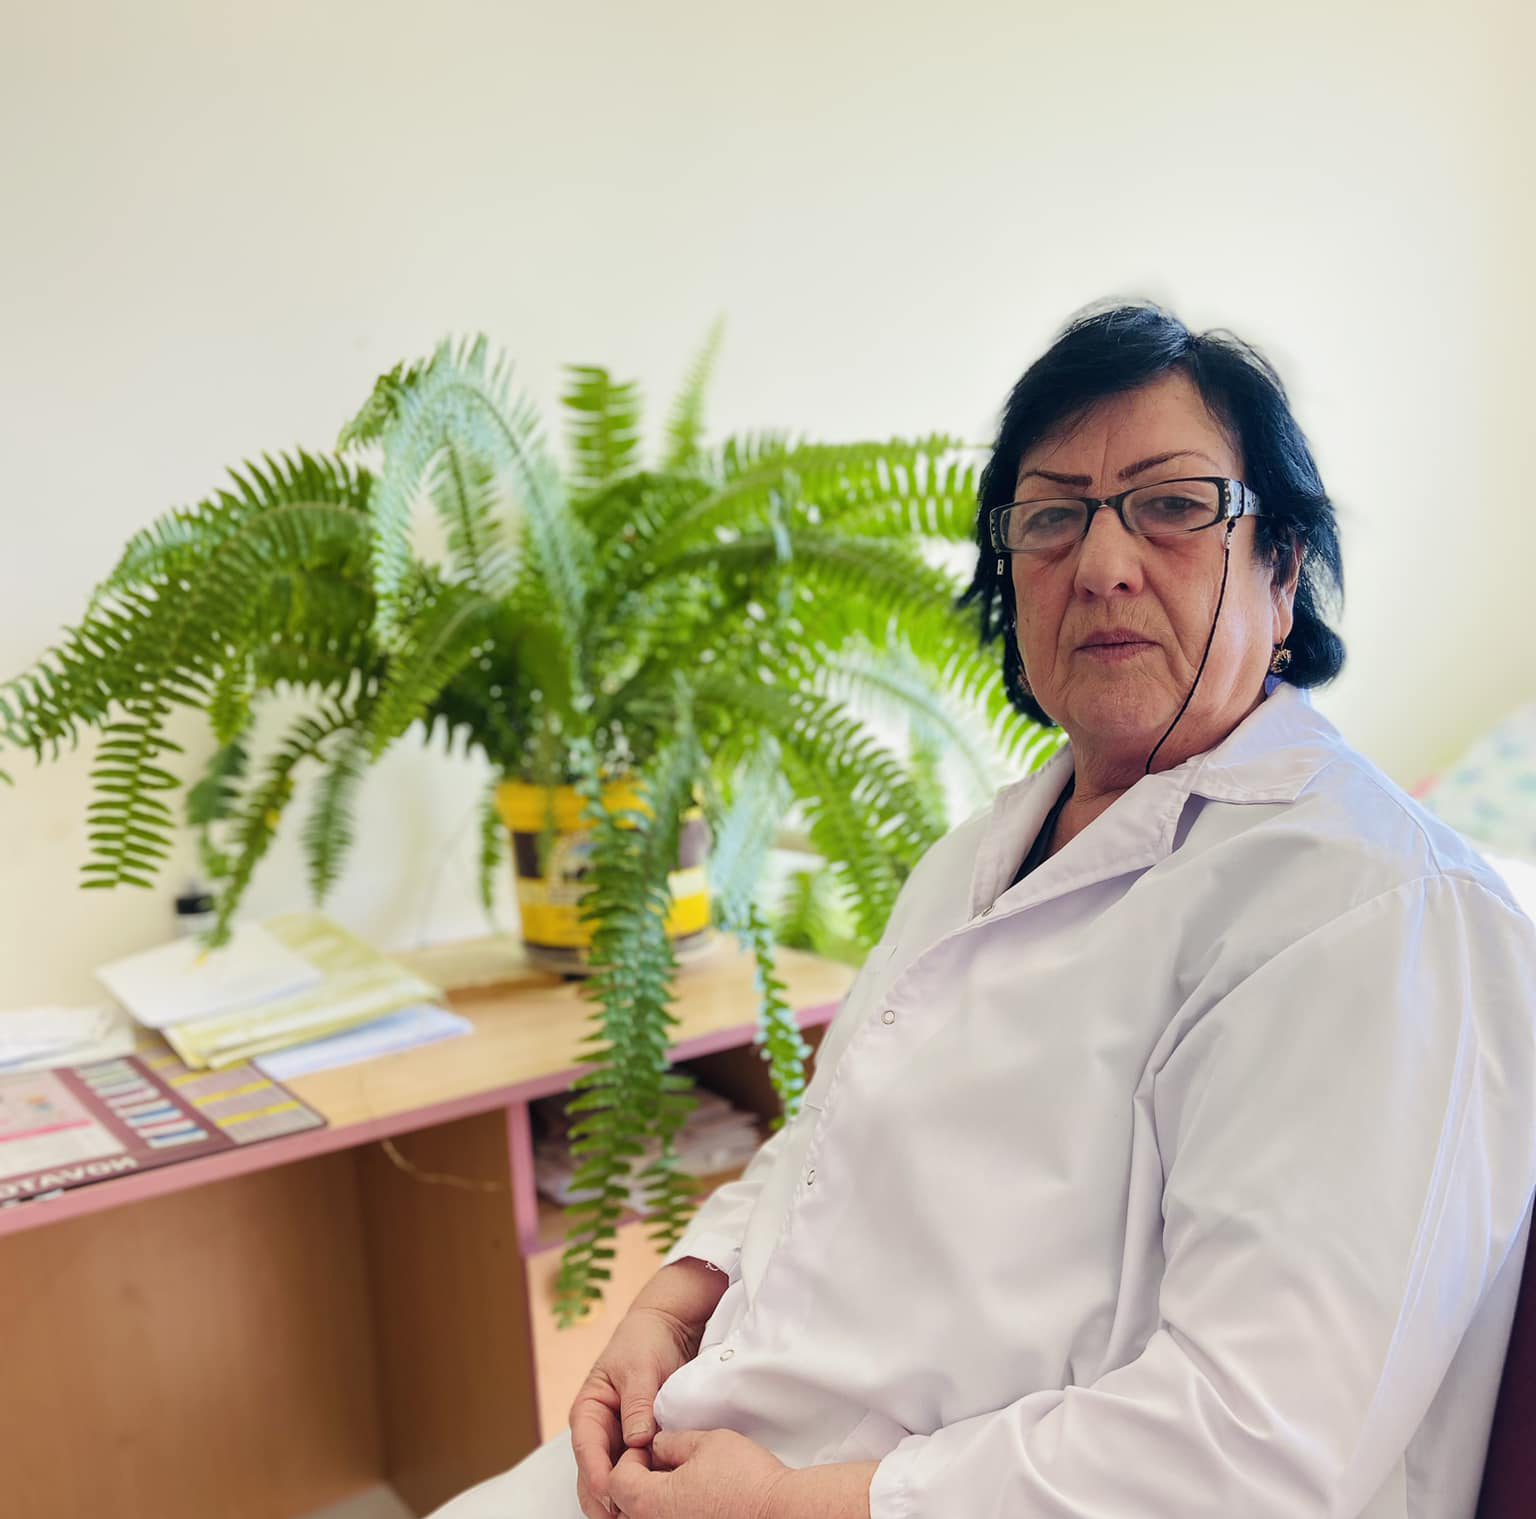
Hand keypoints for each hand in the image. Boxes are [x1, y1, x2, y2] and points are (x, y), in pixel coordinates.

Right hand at [570, 1305, 702, 1518]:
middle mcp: (599, 1432)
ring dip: (624, 1499)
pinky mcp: (641, 1448)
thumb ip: (638, 1405)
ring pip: (613, 1482)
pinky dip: (642, 1489)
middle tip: (628, 1517)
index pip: (587, 1451)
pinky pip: (637, 1474)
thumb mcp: (640, 1368)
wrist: (668, 1328)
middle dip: (607, 1500)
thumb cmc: (646, 1341)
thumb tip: (638, 1442)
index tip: (614, 1496)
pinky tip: (655, 1502)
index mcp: (588, 1411)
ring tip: (642, 1513)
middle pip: (593, 1477)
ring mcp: (619, 1442)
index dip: (598, 1476)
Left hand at [608, 1427, 789, 1518]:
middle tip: (661, 1464)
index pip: (617, 1480)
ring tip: (679, 1481)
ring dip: (653, 1500)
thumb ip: (671, 1442)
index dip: (631, 1457)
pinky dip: (671, 1513)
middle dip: (637, 1481)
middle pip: (626, 1507)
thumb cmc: (745, 1479)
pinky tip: (693, 1500)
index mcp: (650, 1502)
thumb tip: (657, 1446)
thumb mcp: (705, 1442)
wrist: (780, 1512)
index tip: (651, 1448)